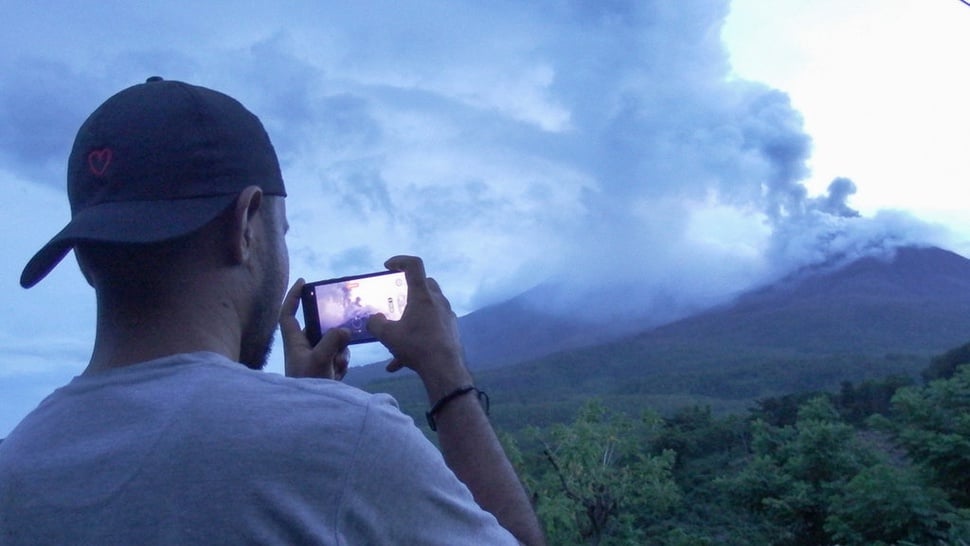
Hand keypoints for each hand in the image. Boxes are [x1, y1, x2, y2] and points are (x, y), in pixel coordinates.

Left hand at [279, 278, 350, 379]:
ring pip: (332, 343)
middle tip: (344, 330)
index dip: (293, 297)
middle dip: (333, 331)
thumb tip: (345, 330)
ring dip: (339, 351)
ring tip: (337, 364)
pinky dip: (341, 363)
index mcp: (294, 343)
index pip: (288, 314)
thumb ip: (332, 341)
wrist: (311, 414)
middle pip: (319, 328)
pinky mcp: (324, 370)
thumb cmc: (307, 385)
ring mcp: (314, 360)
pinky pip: (338, 358)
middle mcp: (303, 349)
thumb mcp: (319, 360)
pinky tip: (338, 375)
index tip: (304, 282)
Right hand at [368, 256, 471, 396]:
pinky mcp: (451, 330)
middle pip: (425, 284)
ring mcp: (447, 315)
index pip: (414, 265)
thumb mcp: (388, 335)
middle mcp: (437, 301)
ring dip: (412, 317)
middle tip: (395, 299)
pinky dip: (418, 337)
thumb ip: (375, 324)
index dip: (400, 261)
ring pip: (428, 308)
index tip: (388, 267)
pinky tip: (401, 362)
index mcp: (422, 295)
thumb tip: (373, 320)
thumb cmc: (416, 346)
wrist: (444, 370)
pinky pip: (431, 329)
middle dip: (409, 288)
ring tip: (395, 338)